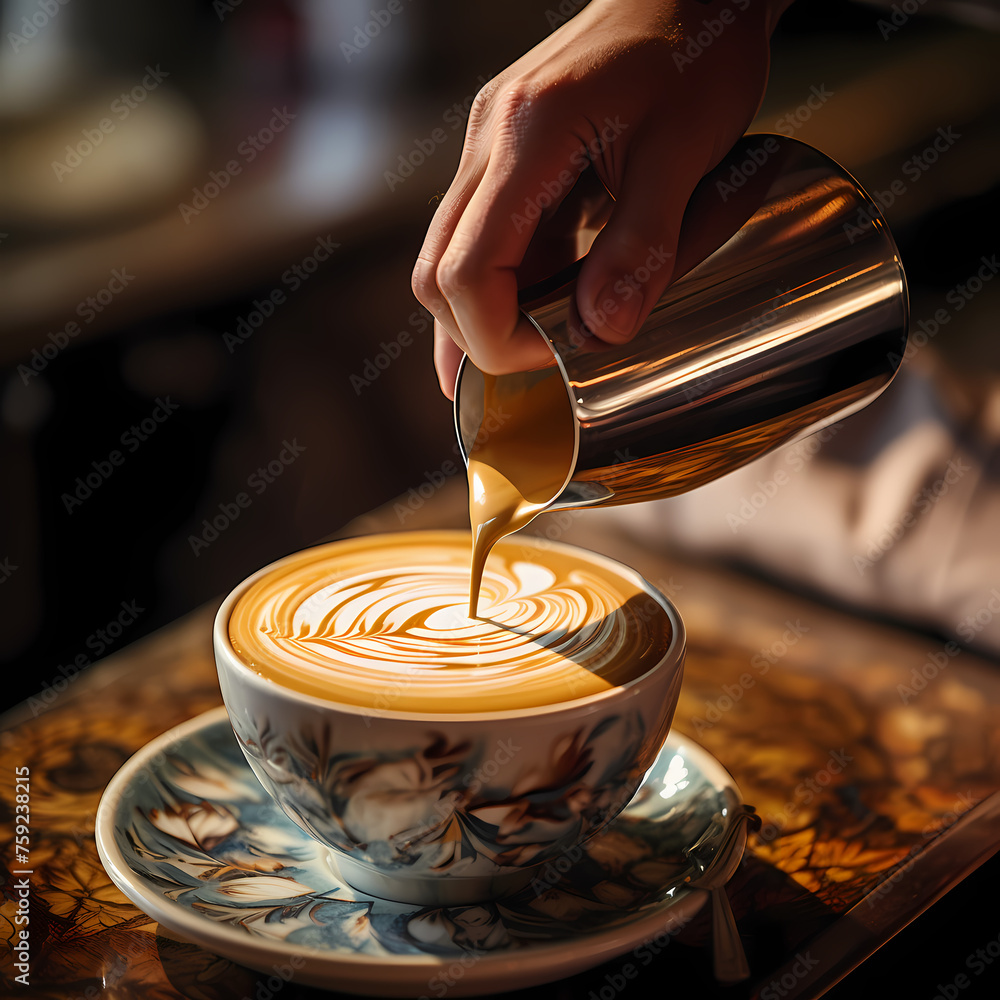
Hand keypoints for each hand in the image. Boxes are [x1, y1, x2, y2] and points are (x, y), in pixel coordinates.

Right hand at [412, 0, 784, 397]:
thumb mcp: (685, 152)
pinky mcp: (500, 155)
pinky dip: (504, 282)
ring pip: (447, 260)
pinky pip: (477, 236)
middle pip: (435, 277)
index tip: (562, 353)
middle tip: (552, 352)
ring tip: (550, 333)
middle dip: (483, 335)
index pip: (466, 275)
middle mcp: (486, 142)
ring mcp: (486, 147)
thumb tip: (600, 331)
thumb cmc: (695, 51)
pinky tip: (546, 299)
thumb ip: (643, 245)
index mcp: (524, 138)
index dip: (500, 340)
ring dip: (489, 312)